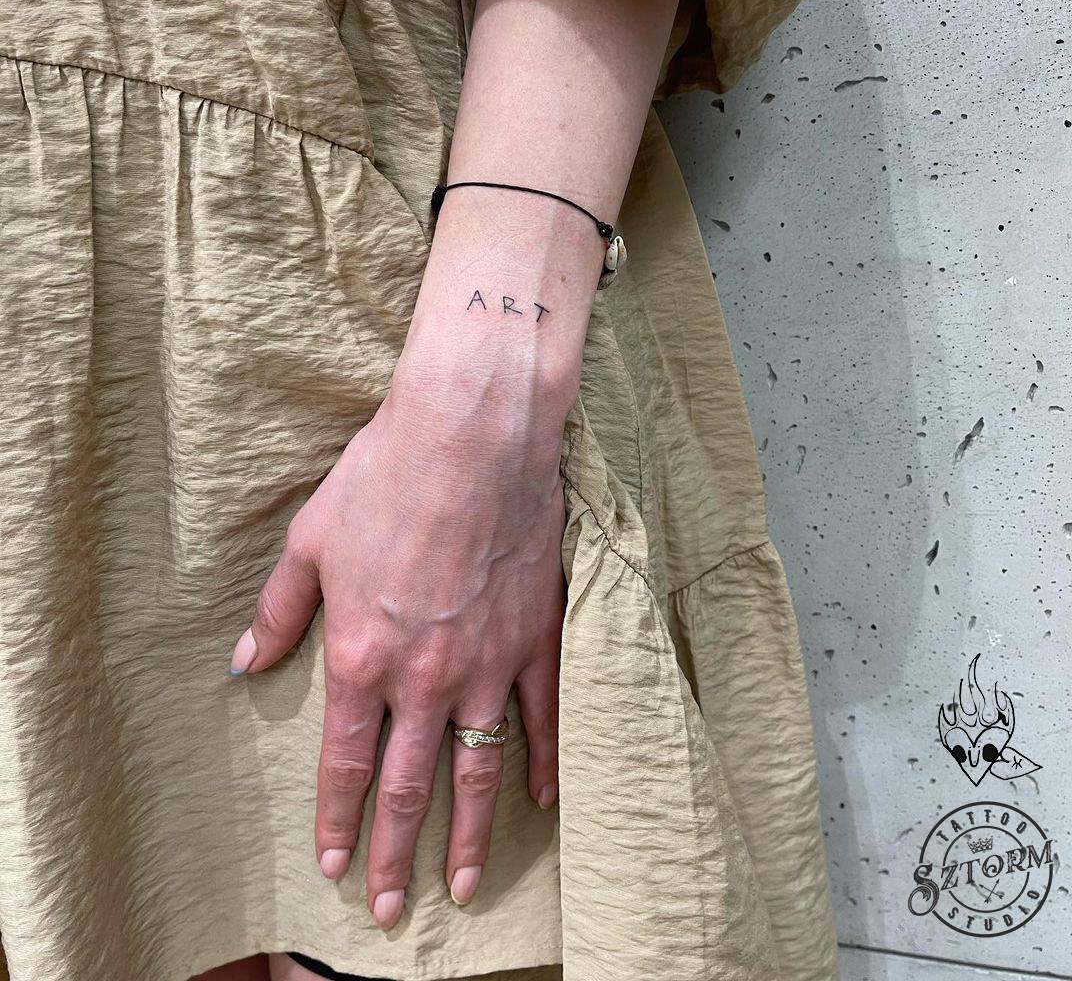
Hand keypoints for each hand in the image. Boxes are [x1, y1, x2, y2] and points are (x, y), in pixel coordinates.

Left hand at [228, 363, 566, 930]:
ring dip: (468, 834)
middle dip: (396, 852)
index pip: (343, 763)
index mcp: (361, 658)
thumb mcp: (311, 541)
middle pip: (408, 785)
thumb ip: (280, 610)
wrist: (469, 441)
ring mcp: (488, 664)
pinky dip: (541, 760)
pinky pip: (542, 715)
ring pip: (477, 768)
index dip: (336, 821)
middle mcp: (423, 678)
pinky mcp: (537, 638)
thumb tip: (249, 661)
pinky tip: (540, 797)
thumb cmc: (384, 480)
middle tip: (392, 909)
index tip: (332, 866)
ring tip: (463, 885)